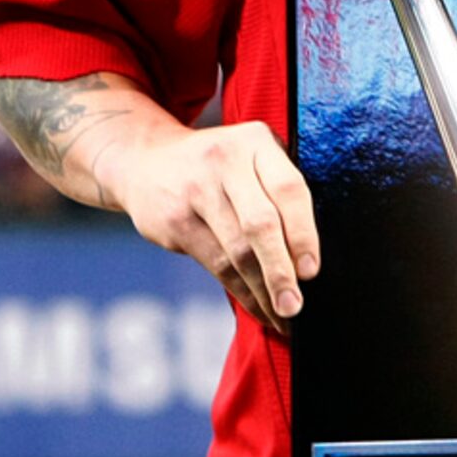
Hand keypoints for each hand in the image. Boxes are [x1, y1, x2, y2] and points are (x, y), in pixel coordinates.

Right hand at [106, 122, 319, 335]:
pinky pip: (214, 264)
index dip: (303, 234)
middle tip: (294, 305)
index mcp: (256, 142)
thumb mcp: (252, 155)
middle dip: (280, 270)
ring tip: (281, 315)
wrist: (144, 159)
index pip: (289, 190)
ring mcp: (195, 192)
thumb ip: (280, 187)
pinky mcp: (173, 220)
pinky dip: (239, 290)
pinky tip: (256, 305)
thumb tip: (310, 253)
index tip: (311, 271)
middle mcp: (225, 163)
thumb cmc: (219, 165)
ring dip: (261, 290)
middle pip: (260, 224)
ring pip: (235, 251)